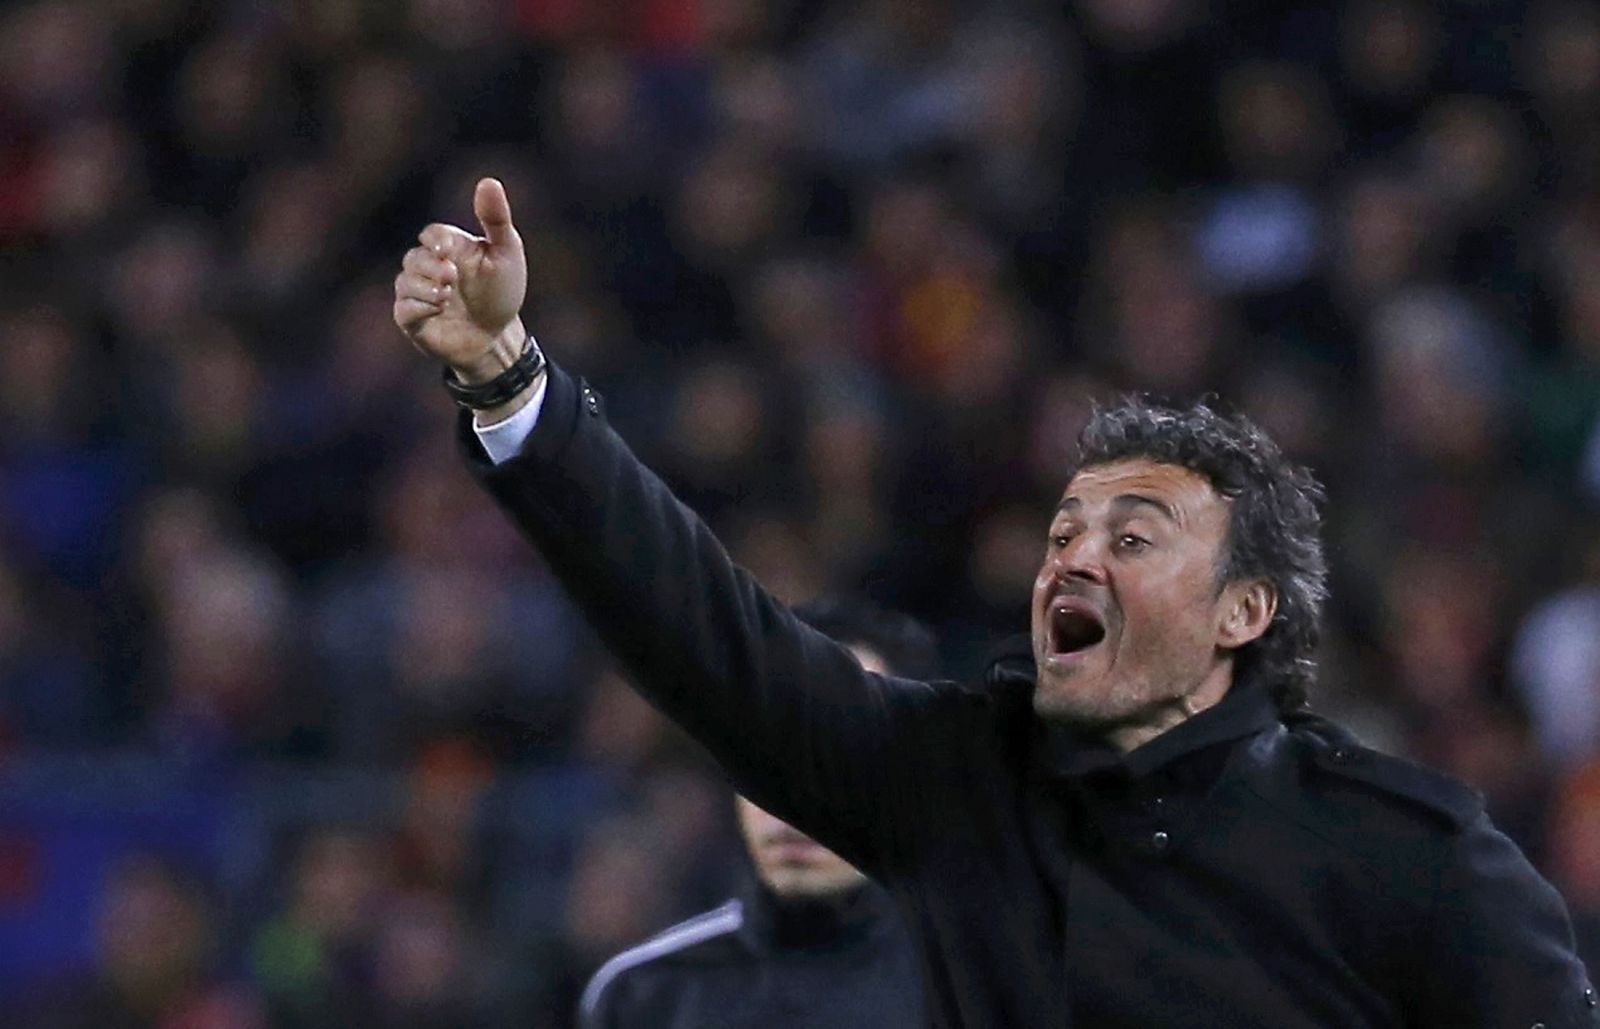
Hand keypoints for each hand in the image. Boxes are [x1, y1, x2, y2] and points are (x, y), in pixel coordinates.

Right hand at [394, 177, 528, 383]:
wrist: (499, 337)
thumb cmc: (502, 292)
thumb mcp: (507, 253)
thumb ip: (496, 219)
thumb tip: (489, 181)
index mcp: (451, 248)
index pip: (431, 234)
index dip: (435, 239)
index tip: (447, 249)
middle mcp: (430, 268)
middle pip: (413, 257)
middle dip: (429, 266)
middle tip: (451, 277)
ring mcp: (420, 294)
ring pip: (405, 283)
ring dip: (424, 288)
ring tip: (447, 297)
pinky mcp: (414, 320)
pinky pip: (403, 310)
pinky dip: (417, 308)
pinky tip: (438, 310)